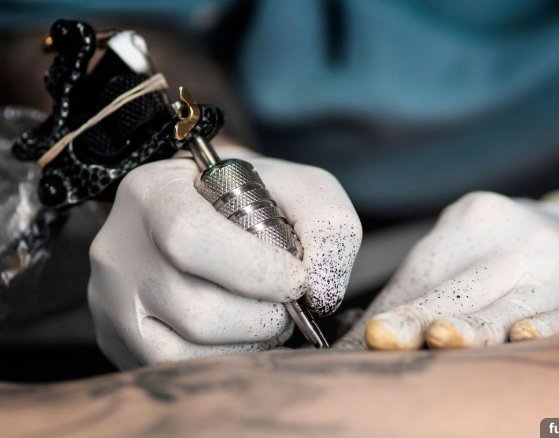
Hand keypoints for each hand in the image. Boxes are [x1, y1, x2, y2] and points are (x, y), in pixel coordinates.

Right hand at [89, 153, 360, 368]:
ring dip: (250, 341)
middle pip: (196, 310)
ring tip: (267, 314)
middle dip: (264, 317)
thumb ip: (326, 224)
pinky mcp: (121, 339)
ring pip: (187, 350)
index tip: (297, 280)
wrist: (202, 208)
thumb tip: (320, 293)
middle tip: (287, 302)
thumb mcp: (297, 186)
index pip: (191, 239)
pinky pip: (178, 369)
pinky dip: (228, 357)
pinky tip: (245, 333)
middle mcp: (120, 251)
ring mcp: (113, 301)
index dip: (256, 271)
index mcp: (154, 195)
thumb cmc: (253, 197)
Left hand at [337, 189, 558, 349]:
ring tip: (440, 338)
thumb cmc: (508, 249)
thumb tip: (361, 341)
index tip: (368, 335)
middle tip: (383, 337)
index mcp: (473, 219)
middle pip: (460, 286)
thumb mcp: (469, 245)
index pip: (426, 270)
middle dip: (419, 316)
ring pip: (508, 303)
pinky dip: (546, 326)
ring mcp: (556, 268)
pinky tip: (523, 335)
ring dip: (474, 326)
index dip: (396, 307)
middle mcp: (513, 241)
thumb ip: (422, 287)